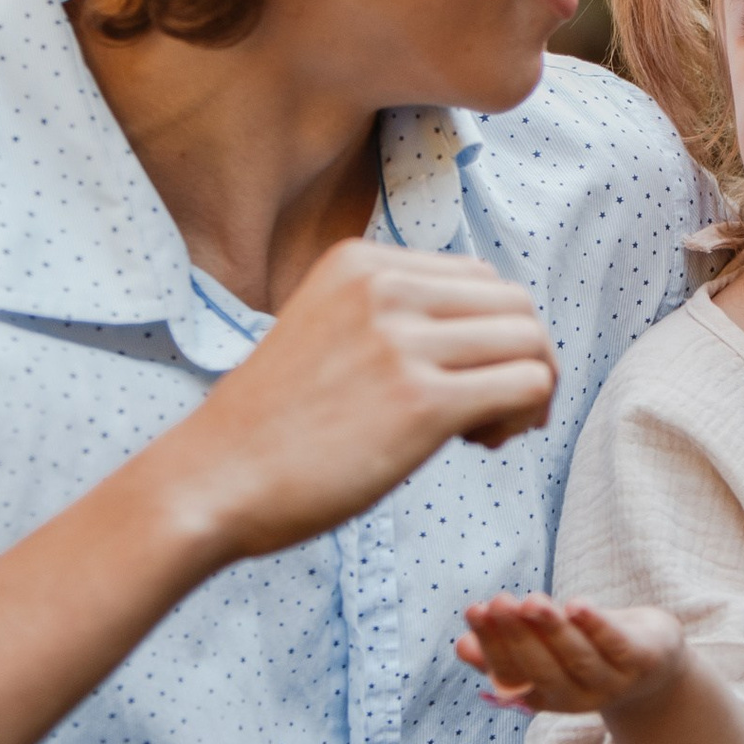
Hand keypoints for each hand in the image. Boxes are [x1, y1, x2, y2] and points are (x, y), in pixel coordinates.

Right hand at [149, 240, 558, 561]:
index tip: (459, 379)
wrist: (213, 480)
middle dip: (519, 356)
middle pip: (514, 302)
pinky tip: (480, 442)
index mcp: (362, 263)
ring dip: (526, 388)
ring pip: (530, 340)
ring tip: (481, 430)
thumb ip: (392, 313)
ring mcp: (403, 341)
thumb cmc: (272, 425)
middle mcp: (385, 288)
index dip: (486, 331)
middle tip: (484, 411)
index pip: (477, 276)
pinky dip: (523, 415)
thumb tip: (484, 332)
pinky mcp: (422, 401)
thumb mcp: (326, 328)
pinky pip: (526, 385)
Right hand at [455, 593, 685, 714]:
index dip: (491, 645)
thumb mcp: (547, 652)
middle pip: (542, 667)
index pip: (512, 672)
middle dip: (517, 635)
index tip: (474, 612)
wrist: (656, 667)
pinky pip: (616, 645)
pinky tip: (577, 605)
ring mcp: (611, 681)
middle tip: (497, 602)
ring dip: (552, 630)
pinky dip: (596, 626)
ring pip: (577, 657)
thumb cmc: (589, 650)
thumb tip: (462, 645)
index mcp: (546, 696)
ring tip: (531, 602)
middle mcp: (577, 695)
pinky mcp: (642, 661)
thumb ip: (510, 649)